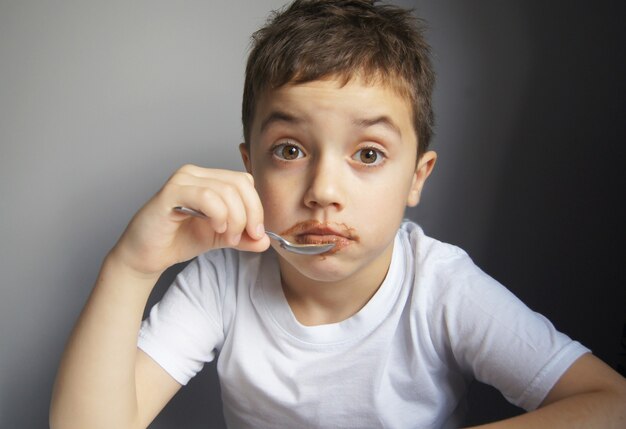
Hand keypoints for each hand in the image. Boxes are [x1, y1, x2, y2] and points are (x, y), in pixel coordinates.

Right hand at [110, 164, 269, 276]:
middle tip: (247, 237)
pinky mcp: (170, 192)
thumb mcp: (220, 238)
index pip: (244, 182)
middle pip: (240, 183)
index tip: (257, 233)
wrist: (146, 256)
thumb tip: (266, 240)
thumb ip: (243, 237)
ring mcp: (182, 180)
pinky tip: (215, 228)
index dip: (257, 207)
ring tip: (227, 237)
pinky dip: (219, 215)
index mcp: (208, 179)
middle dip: (250, 214)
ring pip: (226, 191)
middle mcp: (196, 173)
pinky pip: (207, 197)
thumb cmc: (178, 240)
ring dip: (235, 218)